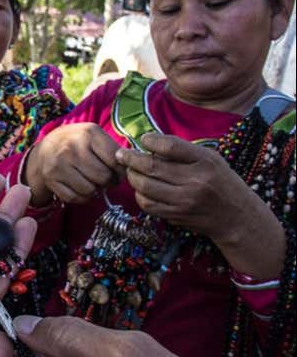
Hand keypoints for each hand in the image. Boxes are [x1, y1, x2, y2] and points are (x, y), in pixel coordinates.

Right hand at [24, 123, 123, 205]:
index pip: (115, 159)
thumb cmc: (77, 143)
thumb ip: (112, 150)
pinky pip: (75, 198)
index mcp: (88, 133)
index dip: (121, 170)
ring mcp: (59, 164)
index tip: (118, 171)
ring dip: (94, 190)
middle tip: (104, 178)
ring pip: (90, 190)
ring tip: (91, 181)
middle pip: (103, 177)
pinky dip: (81, 197)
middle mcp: (71, 147)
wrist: (45, 149)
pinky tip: (80, 187)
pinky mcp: (51, 179)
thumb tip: (130, 170)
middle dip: (108, 181)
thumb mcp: (94, 136)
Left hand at [116, 132, 284, 278]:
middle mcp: (195, 181)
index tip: (143, 139)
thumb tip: (149, 143)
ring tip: (130, 171)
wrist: (236, 217)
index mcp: (205, 162)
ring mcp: (184, 201)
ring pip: (145, 186)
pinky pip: (148, 204)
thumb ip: (184, 151)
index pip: (171, 147)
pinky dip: (139, 194)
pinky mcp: (176, 216)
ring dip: (132, 177)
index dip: (152, 140)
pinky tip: (140, 188)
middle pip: (152, 167)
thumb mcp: (211, 159)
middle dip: (131, 159)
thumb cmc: (220, 182)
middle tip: (121, 155)